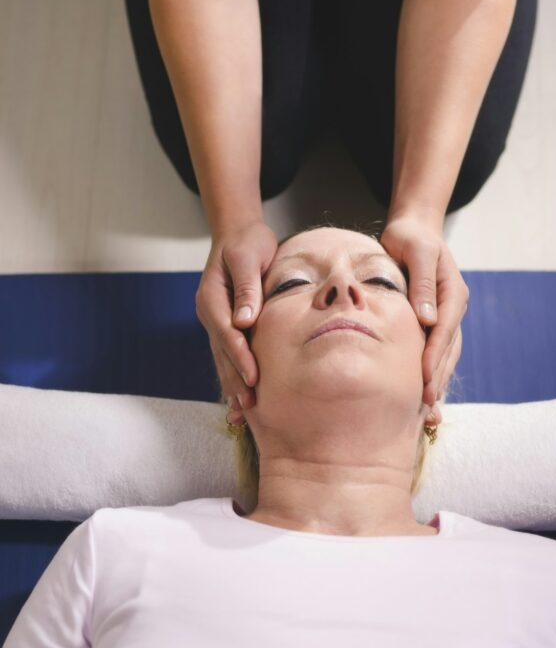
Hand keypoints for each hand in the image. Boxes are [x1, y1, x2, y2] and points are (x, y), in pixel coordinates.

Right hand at [195, 220, 277, 419]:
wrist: (238, 233)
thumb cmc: (247, 242)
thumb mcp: (248, 257)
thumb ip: (247, 288)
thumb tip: (245, 320)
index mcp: (212, 297)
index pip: (226, 333)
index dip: (239, 357)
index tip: (254, 377)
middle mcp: (210, 314)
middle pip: (222, 353)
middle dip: (235, 381)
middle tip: (249, 407)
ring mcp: (215, 322)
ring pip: (223, 359)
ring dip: (232, 386)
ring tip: (243, 414)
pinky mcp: (226, 327)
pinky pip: (228, 356)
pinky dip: (234, 377)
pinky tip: (240, 401)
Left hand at [380, 216, 467, 407]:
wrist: (412, 230)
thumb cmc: (410, 238)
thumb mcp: (417, 251)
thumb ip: (423, 282)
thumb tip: (427, 319)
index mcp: (452, 292)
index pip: (445, 330)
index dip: (434, 356)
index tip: (423, 378)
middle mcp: (453, 308)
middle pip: (448, 349)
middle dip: (437, 378)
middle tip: (426, 406)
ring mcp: (445, 317)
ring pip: (445, 355)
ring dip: (437, 382)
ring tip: (428, 412)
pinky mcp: (433, 323)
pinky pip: (435, 352)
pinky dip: (431, 373)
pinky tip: (423, 396)